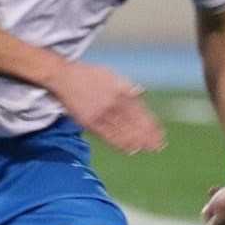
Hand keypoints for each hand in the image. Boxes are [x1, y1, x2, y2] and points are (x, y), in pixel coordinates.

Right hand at [46, 61, 164, 153]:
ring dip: (137, 141)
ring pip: (123, 131)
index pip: (141, 112)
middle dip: (148, 136)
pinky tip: (129, 149)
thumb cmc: (87, 75)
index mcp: (121, 91)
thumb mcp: (111, 75)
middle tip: (159, 146)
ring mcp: (102, 113)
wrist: (64, 77)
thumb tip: (141, 92)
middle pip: (135, 123)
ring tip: (147, 149)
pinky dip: (120, 143)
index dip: (151, 124)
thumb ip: (126, 86)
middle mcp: (114, 103)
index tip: (160, 134)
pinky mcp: (89, 121)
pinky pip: (108, 135)